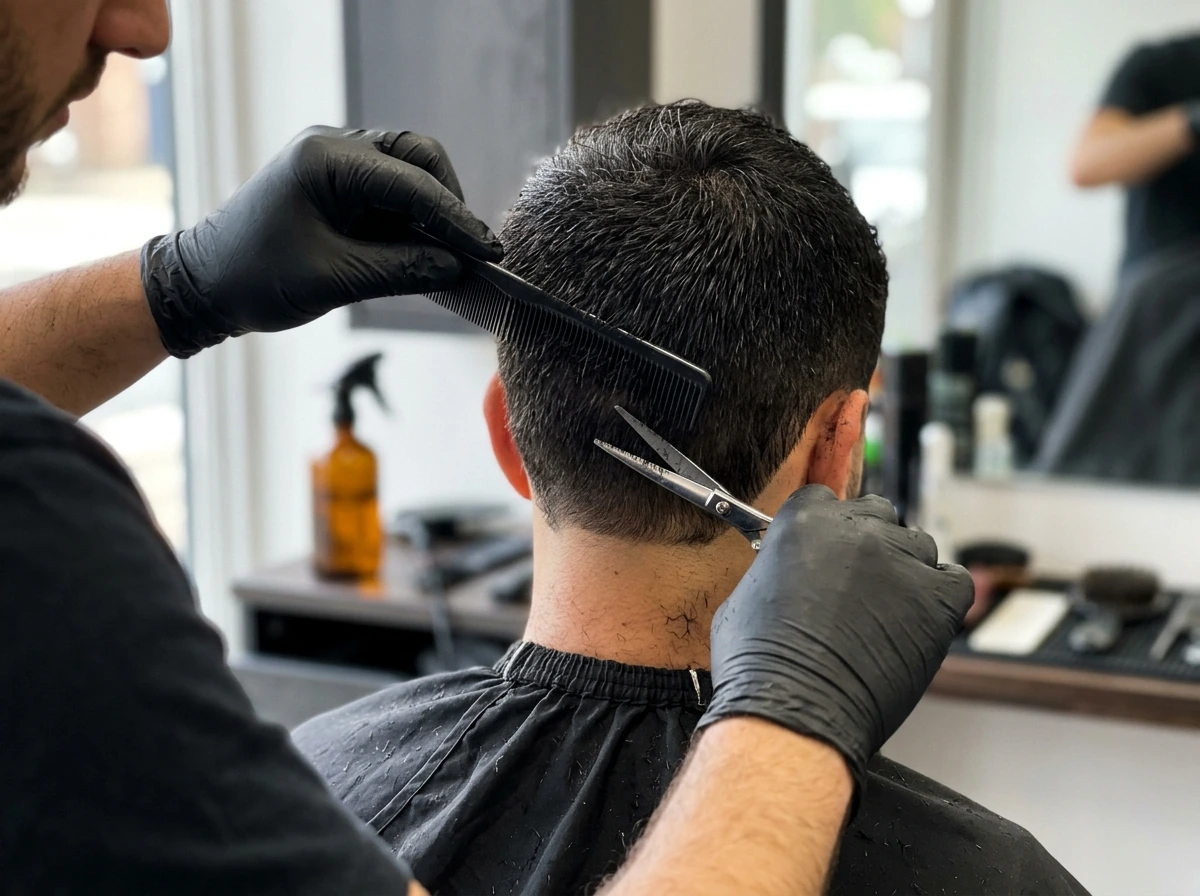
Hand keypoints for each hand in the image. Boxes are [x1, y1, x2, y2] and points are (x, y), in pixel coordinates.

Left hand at [141, 126, 502, 357]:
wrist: (205, 284)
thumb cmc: (256, 278)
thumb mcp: (335, 279)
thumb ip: (403, 270)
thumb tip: (458, 268)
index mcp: (327, 160)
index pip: (412, 183)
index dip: (456, 220)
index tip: (489, 253)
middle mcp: (334, 148)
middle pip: (418, 158)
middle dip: (449, 203)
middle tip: (470, 252)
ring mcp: (335, 162)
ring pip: (409, 171)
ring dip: (433, 212)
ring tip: (449, 256)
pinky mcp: (337, 184)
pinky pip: (391, 192)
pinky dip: (412, 220)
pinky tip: (425, 253)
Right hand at [699, 486, 973, 793]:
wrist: (794, 712)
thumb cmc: (758, 667)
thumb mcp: (743, 597)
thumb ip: (776, 569)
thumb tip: (788, 576)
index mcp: (805, 520)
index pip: (826, 500)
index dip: (826, 528)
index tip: (826, 549)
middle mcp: (858, 530)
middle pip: (877, 513)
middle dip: (868, 541)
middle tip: (857, 582)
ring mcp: (902, 562)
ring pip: (917, 544)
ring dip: (905, 568)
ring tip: (888, 610)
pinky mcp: (938, 600)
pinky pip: (956, 580)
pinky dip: (942, 594)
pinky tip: (922, 616)